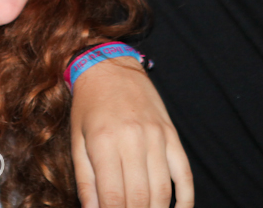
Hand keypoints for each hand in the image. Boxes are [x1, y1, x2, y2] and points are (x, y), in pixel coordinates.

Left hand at [70, 56, 193, 207]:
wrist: (111, 67)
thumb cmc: (89, 106)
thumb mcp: (77, 141)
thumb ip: (85, 181)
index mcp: (104, 143)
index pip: (113, 198)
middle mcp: (133, 140)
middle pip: (139, 198)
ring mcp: (157, 137)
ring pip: (162, 190)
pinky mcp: (172, 135)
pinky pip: (184, 173)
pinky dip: (185, 199)